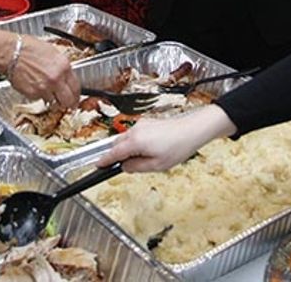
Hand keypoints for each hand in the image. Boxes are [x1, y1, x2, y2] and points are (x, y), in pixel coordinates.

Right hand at [6, 35, 80, 107]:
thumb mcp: (52, 52)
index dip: (76, 95)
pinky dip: (39, 96)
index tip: (75, 97)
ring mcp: (45, 88)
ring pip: (54, 103)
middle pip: (68, 101)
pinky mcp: (33, 94)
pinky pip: (40, 99)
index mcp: (64, 66)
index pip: (76, 87)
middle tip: (67, 104)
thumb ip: (61, 67)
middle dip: (68, 104)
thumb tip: (66, 76)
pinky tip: (35, 87)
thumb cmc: (28, 48)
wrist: (11, 52)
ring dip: (52, 100)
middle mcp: (56, 79)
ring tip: (47, 92)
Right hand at [96, 105, 236, 172]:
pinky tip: (148, 151)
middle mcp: (135, 130)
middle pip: (116, 144)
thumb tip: (124, 167)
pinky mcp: (148, 122)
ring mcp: (142, 125)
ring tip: (143, 160)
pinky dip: (135, 143)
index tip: (98, 166)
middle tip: (121, 167)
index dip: (104, 161)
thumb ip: (136, 167)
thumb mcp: (156, 165)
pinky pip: (134, 134)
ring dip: (127, 149)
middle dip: (116, 155)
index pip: (112, 153)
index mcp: (135, 141)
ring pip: (125, 139)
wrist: (193, 130)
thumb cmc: (178, 146)